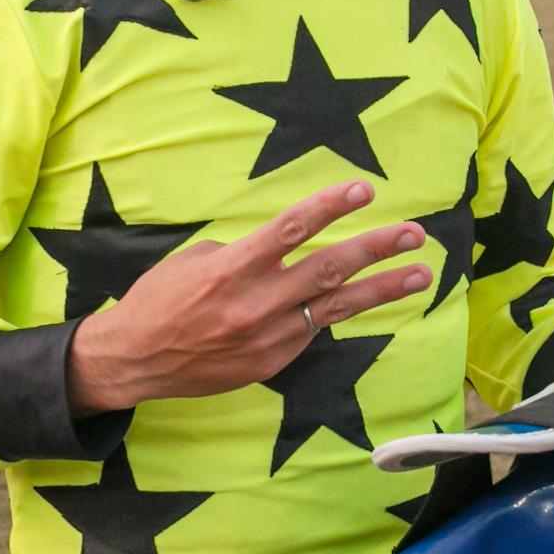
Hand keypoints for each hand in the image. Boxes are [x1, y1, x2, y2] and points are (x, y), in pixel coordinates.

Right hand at [66, 181, 428, 415]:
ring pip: (336, 308)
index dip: (331, 207)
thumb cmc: (159, 299)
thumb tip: (279, 250)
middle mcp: (256, 303)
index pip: (293, 229)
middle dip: (375, 249)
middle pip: (328, 270)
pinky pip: (310, 331)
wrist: (134, 360)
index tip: (363, 190)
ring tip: (419, 274)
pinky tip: (359, 299)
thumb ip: (243, 252)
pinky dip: (333, 312)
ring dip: (381, 289)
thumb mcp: (194, 260)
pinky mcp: (273, 363)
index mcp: (233, 268)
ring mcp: (268, 338)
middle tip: (413, 234)